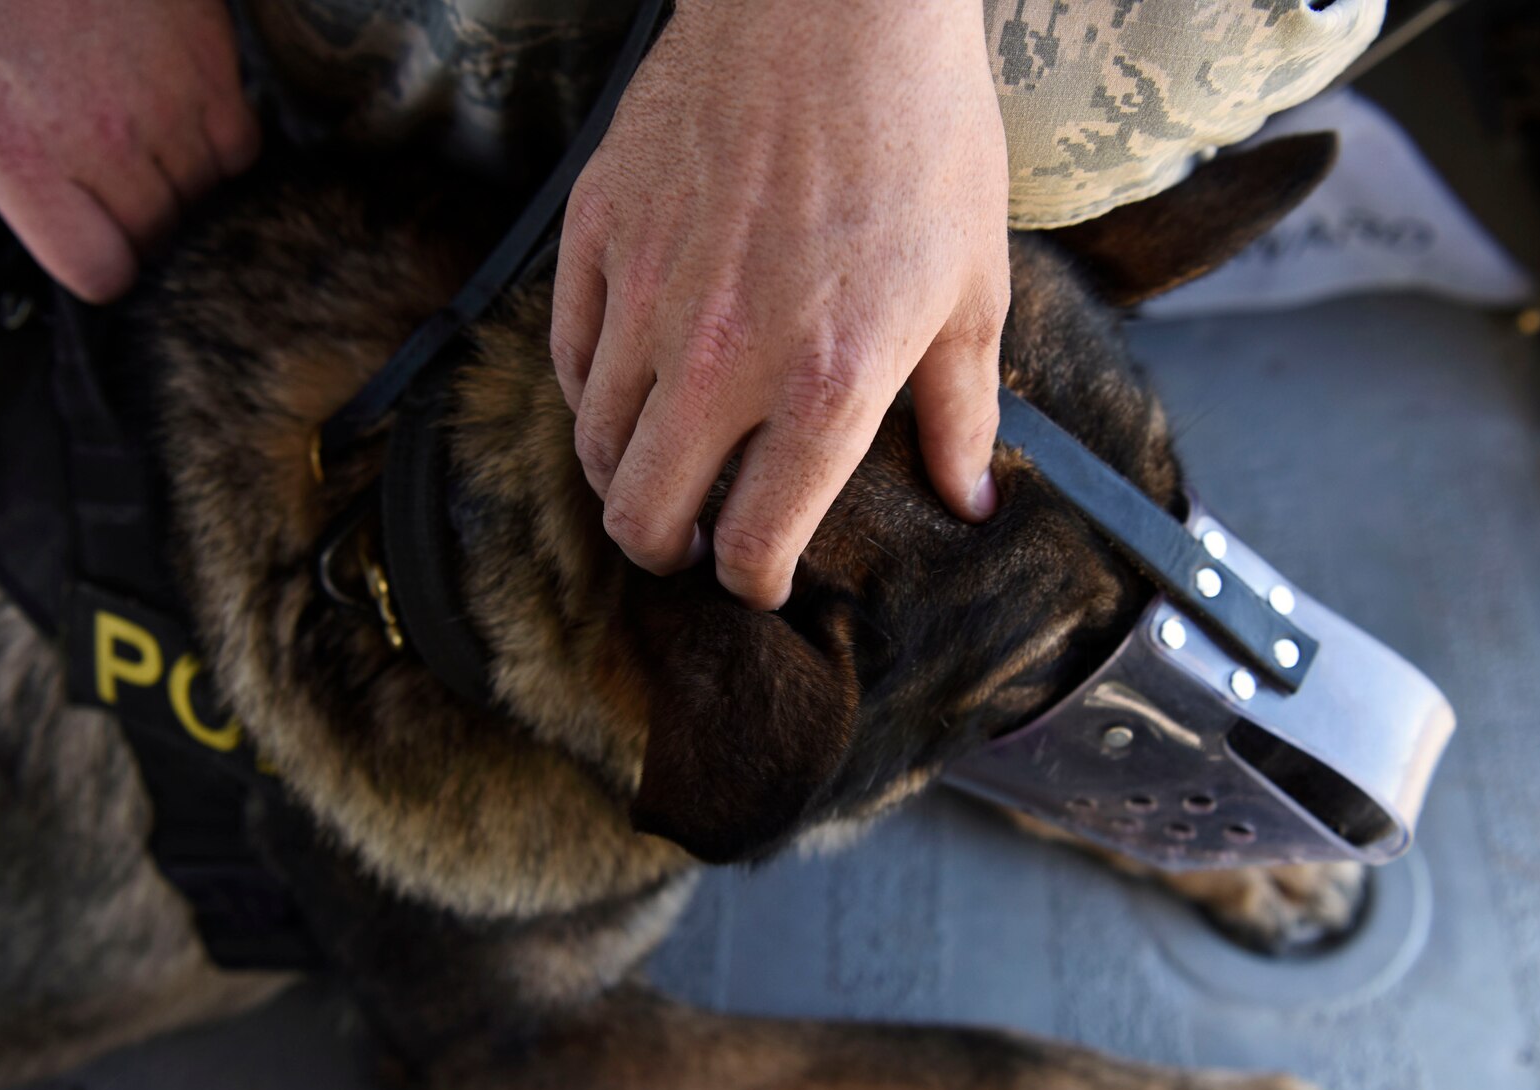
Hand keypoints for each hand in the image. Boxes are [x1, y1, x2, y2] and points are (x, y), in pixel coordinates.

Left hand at [0, 0, 258, 303]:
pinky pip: (239, 150)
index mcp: (19, 157)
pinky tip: (183, 117)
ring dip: (182, 186)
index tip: (94, 247)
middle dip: (140, 226)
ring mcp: (167, 111)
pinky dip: (220, 145)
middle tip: (115, 188)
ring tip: (146, 143)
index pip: (99, 274)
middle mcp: (102, 147)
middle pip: (159, 242)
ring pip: (205, 199)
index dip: (99, 267)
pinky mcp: (213, 72)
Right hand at [552, 0, 1008, 608]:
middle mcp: (719, 363)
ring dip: (624, 481)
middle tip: (694, 542)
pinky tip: (627, 387)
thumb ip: (963, 409)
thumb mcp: (972, 283)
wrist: (834, 6)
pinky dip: (590, 394)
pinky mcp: (598, 236)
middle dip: (670, 553)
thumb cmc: (918, 133)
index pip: (753, 545)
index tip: (762, 577)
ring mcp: (645, 300)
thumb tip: (971, 496)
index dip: (754, 582)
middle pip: (646, 520)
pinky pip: (567, 356)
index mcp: (824, 387)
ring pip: (594, 449)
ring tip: (657, 473)